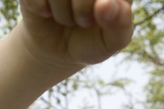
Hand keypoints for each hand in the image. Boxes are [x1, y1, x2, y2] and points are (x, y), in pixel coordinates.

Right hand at [19, 0, 134, 67]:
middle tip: (84, 22)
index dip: (104, 6)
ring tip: (67, 19)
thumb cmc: (92, 39)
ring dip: (63, 14)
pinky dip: (42, 8)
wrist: (58, 49)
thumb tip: (107, 4)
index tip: (102, 17)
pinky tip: (47, 12)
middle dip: (84, 8)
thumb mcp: (112, 40)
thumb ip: (120, 23)